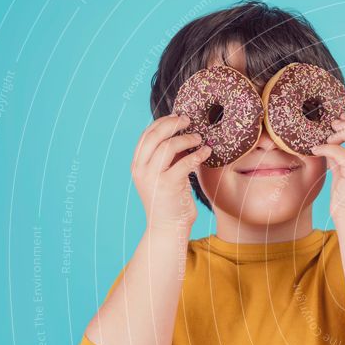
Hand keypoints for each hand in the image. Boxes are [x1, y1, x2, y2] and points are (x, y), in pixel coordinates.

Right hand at [130, 114, 210, 232]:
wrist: (168, 228)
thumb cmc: (170, 201)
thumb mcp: (164, 176)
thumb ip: (168, 158)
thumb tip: (183, 135)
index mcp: (137, 164)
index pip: (147, 135)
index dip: (162, 122)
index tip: (177, 117)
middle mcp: (141, 169)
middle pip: (155, 136)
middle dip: (173, 124)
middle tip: (189, 120)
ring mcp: (153, 177)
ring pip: (169, 146)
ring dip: (187, 139)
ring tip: (199, 138)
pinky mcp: (168, 186)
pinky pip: (185, 163)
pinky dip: (198, 154)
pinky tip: (206, 152)